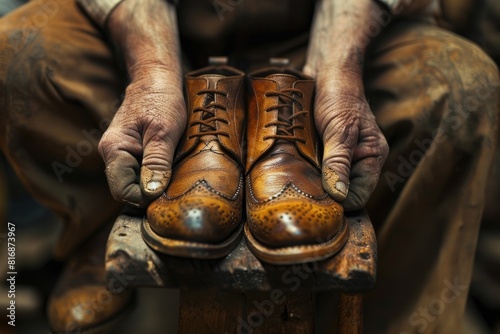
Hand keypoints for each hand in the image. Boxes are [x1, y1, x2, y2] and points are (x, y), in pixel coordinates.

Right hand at [98, 0, 182, 206]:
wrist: (156, 79)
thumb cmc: (160, 100)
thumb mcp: (164, 131)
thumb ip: (157, 162)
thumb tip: (151, 192)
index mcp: (114, 150)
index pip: (122, 191)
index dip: (144, 197)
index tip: (167, 194)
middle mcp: (112, 154)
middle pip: (128, 189)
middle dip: (150, 192)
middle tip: (175, 187)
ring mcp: (120, 153)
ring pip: (135, 181)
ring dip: (154, 182)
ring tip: (174, 175)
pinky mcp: (131, 152)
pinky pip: (140, 172)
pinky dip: (155, 173)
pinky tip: (170, 168)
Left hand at [304, 0, 388, 209]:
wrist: (327, 71)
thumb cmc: (340, 95)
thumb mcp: (340, 129)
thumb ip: (338, 161)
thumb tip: (338, 195)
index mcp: (371, 157)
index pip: (358, 197)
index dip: (338, 204)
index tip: (315, 204)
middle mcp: (356, 161)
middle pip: (340, 194)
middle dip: (322, 196)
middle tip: (300, 196)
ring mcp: (338, 157)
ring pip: (324, 184)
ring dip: (310, 184)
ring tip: (293, 184)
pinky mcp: (322, 152)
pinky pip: (313, 170)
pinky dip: (303, 172)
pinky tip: (290, 171)